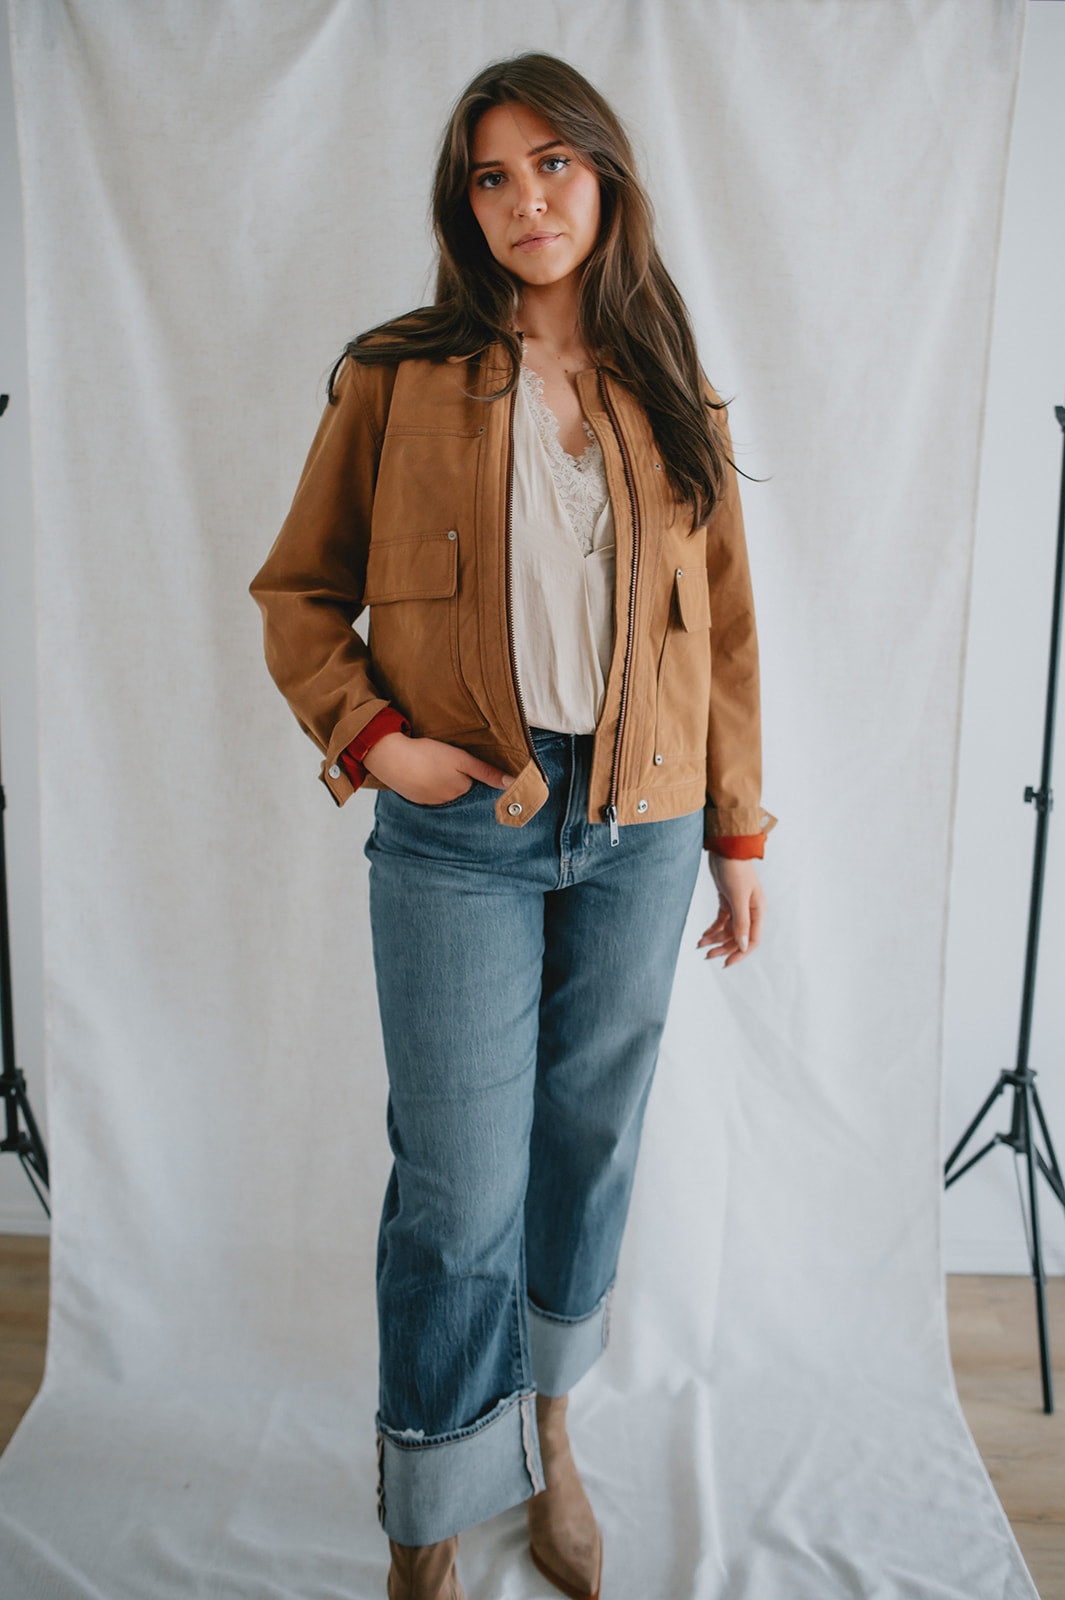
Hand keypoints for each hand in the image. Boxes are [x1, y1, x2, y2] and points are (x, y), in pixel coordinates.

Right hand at [362, 732, 511, 805]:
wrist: (390, 757)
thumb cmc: (427, 755)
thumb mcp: (461, 758)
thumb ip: (487, 771)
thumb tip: (513, 783)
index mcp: (460, 790)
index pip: (474, 784)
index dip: (471, 772)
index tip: (464, 763)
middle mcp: (447, 801)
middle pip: (459, 790)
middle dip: (457, 779)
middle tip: (445, 763)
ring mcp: (429, 802)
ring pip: (443, 792)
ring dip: (442, 782)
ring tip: (433, 766)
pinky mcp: (415, 799)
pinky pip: (428, 794)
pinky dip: (428, 785)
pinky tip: (422, 773)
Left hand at [697, 855, 765, 967]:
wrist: (726, 848)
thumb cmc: (734, 870)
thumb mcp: (737, 897)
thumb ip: (741, 922)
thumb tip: (743, 946)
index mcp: (758, 911)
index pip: (753, 940)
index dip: (740, 953)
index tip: (726, 963)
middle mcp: (751, 911)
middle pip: (738, 937)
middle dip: (724, 948)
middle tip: (707, 956)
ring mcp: (739, 906)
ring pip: (728, 930)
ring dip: (715, 939)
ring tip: (700, 945)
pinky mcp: (727, 901)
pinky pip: (722, 921)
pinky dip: (713, 929)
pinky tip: (703, 935)